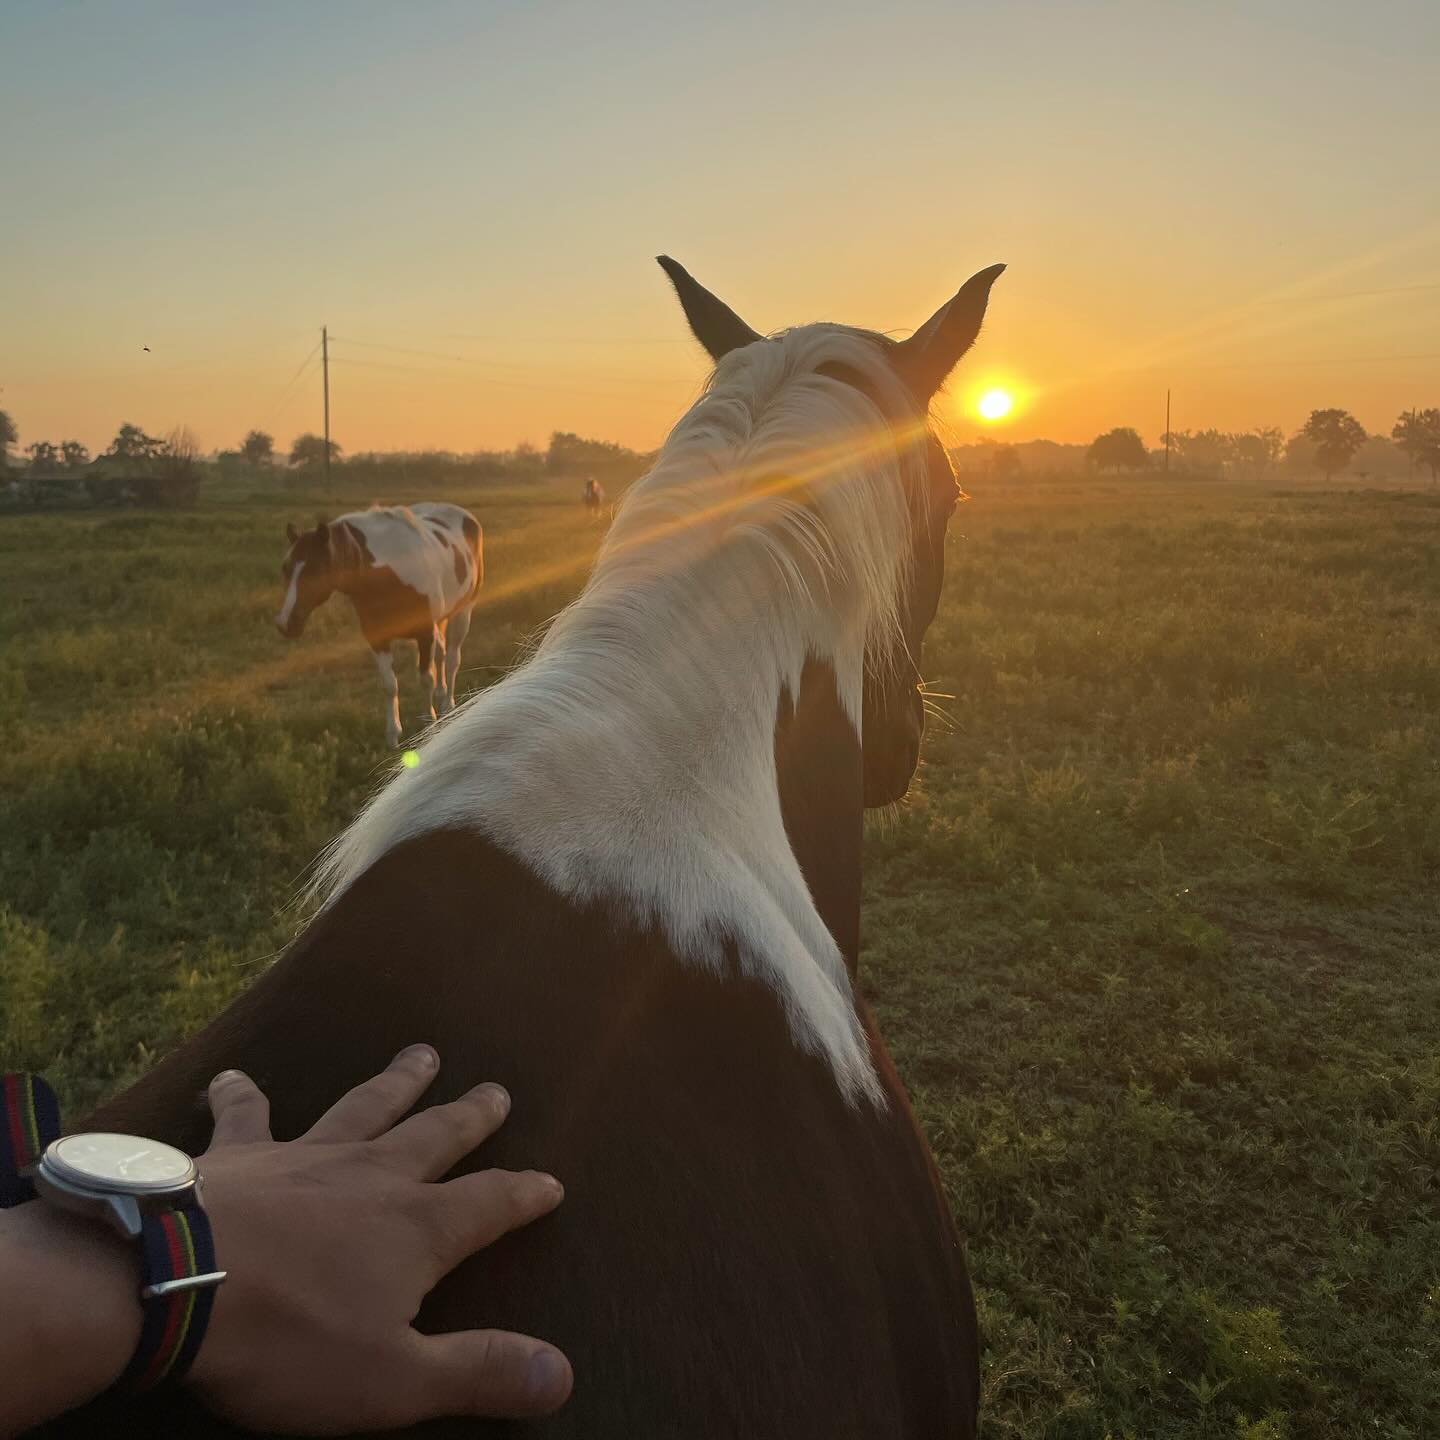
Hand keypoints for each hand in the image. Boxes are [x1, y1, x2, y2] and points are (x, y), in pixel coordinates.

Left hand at [186, 1048, 570, 1432]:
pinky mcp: (239, 1154)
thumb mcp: (394, 1379)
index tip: (552, 1182)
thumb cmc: (290, 1339)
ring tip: (422, 1054)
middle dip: (471, 1117)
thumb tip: (563, 1375)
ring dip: (397, 1082)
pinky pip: (245, 1116)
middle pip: (436, 1137)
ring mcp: (305, 1156)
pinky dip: (241, 1095)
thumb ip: (479, 1371)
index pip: (490, 1205)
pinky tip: (232, 1076)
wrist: (176, 1285)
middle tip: (498, 1090)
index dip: (524, 1195)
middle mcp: (372, 1177)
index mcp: (416, 1229)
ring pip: (365, 1108)